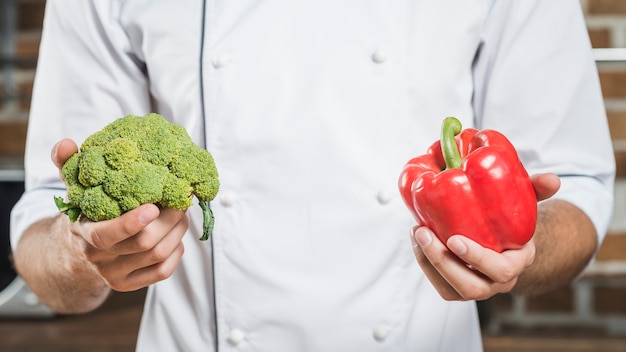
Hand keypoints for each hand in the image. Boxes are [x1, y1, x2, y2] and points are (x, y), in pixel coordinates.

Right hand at [51, 139, 187, 291]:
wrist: (74, 255)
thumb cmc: (84, 213)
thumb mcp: (73, 189)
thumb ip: (67, 165)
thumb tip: (65, 144)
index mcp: (84, 233)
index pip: (107, 234)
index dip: (132, 222)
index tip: (153, 207)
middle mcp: (98, 258)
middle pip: (145, 242)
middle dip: (170, 219)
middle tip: (181, 199)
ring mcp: (113, 275)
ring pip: (158, 255)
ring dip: (178, 231)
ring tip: (182, 212)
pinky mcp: (129, 285)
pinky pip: (162, 271)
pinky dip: (176, 252)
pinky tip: (175, 236)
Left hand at [410, 173, 559, 300]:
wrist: (504, 241)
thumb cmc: (512, 219)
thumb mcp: (526, 202)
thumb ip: (537, 189)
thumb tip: (552, 179)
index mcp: (517, 262)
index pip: (501, 270)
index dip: (477, 258)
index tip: (455, 239)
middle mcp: (498, 282)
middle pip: (472, 287)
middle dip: (443, 262)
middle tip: (424, 233)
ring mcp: (477, 288)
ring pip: (451, 289)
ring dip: (429, 262)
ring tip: (417, 232)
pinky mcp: (456, 288)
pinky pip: (439, 285)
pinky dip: (424, 263)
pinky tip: (416, 239)